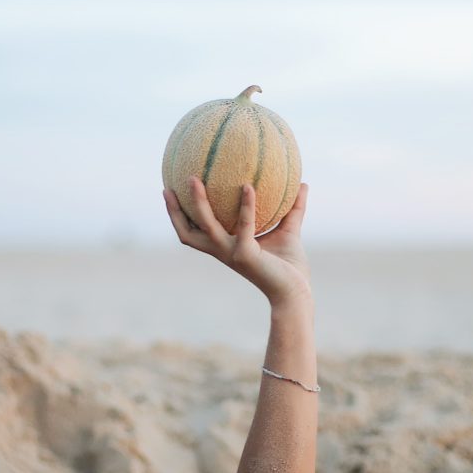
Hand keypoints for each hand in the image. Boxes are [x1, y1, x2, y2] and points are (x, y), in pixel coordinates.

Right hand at [163, 176, 310, 307]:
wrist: (296, 292)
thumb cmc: (290, 267)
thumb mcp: (289, 231)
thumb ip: (293, 208)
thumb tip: (303, 183)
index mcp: (225, 247)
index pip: (194, 232)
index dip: (178, 216)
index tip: (170, 192)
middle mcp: (223, 251)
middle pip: (187, 232)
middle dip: (174, 212)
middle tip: (169, 187)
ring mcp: (232, 253)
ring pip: (206, 226)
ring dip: (198, 202)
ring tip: (194, 179)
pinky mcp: (246, 255)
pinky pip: (244, 225)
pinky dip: (245, 206)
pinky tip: (248, 187)